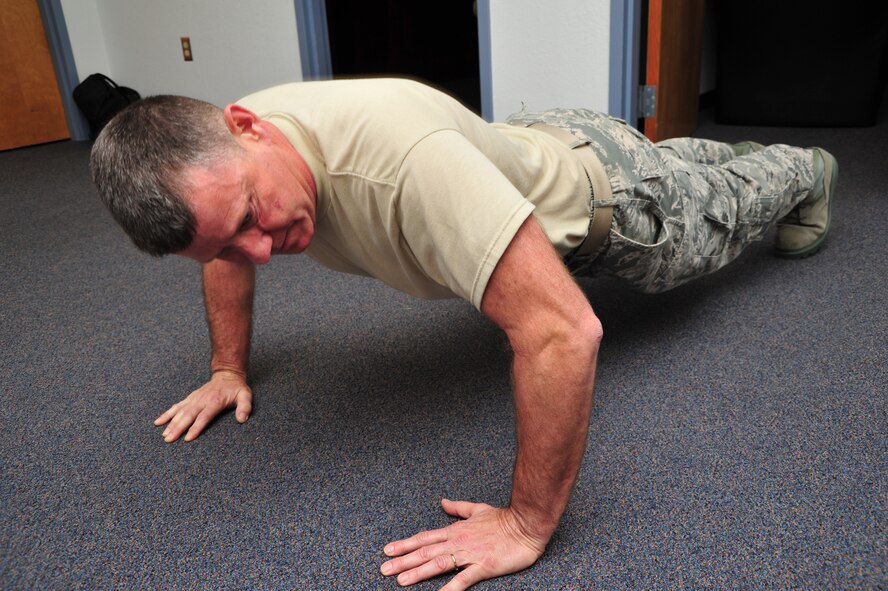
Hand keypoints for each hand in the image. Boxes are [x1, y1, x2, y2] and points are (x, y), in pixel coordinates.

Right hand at [153, 370, 251, 441]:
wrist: (227, 374)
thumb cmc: (236, 388)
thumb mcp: (245, 396)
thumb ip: (245, 407)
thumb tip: (242, 419)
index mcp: (215, 401)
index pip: (204, 416)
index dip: (196, 427)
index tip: (187, 438)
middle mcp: (202, 400)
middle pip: (188, 415)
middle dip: (178, 428)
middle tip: (169, 440)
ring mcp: (194, 399)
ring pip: (180, 412)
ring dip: (171, 423)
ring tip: (164, 435)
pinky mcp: (190, 398)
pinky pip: (177, 406)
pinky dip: (167, 414)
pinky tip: (158, 422)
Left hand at [380, 499, 545, 589]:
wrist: (527, 524)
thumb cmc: (504, 519)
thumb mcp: (477, 509)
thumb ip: (458, 508)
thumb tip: (443, 502)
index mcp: (455, 530)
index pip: (425, 538)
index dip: (405, 544)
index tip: (388, 550)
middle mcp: (458, 541)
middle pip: (425, 552)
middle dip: (403, 561)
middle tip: (383, 569)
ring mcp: (470, 554)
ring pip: (438, 564)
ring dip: (417, 572)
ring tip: (401, 580)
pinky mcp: (483, 565)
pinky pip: (463, 578)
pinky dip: (450, 587)